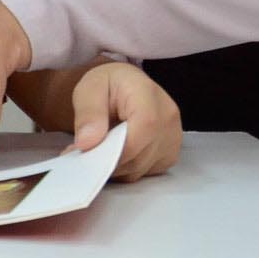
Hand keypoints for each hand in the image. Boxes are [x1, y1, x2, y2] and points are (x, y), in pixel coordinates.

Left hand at [65, 62, 181, 180]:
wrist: (124, 85)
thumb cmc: (108, 85)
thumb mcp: (88, 90)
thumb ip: (88, 114)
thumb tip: (87, 143)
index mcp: (149, 95)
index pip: (142, 131)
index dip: (116, 150)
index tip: (90, 152)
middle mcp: (167, 117)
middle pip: (140, 156)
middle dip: (109, 160)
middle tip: (86, 150)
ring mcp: (172, 137)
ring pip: (141, 168)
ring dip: (117, 166)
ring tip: (101, 148)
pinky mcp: (170, 154)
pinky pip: (146, 172)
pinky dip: (127, 168)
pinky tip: (117, 152)